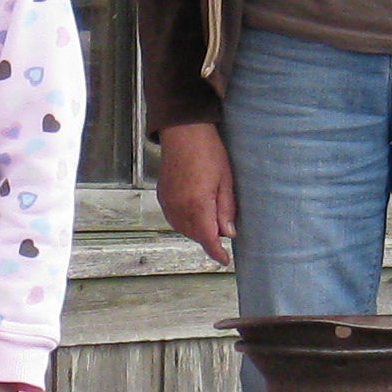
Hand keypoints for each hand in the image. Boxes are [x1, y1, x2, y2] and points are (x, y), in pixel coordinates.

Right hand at [155, 122, 235, 266]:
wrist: (183, 132)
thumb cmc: (208, 151)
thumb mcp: (225, 180)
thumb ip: (226, 209)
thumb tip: (228, 233)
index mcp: (198, 204)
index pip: (208, 238)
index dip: (216, 252)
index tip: (224, 260)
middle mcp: (179, 207)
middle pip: (195, 235)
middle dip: (209, 238)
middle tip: (223, 230)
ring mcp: (168, 202)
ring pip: (183, 228)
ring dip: (197, 231)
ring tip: (209, 220)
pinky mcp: (162, 196)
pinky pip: (174, 218)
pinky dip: (185, 222)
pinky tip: (194, 213)